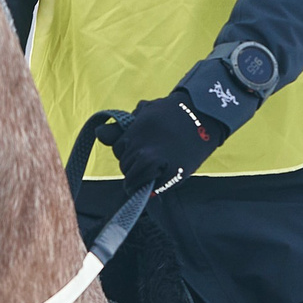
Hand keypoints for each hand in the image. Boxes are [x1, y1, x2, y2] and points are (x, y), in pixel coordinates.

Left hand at [109, 92, 224, 190]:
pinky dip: (149, 188)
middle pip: (124, 164)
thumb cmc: (175, 113)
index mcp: (134, 130)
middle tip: (148, 160)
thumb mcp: (146, 113)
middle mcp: (141, 146)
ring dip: (138, 178)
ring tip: (151, 173)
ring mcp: (155, 161)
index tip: (139, 150)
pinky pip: (149, 188)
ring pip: (132, 178)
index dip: (127, 150)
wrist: (204, 116)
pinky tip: (155, 182)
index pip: (118, 148)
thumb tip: (98, 133)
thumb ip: (121, 127)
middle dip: (132, 164)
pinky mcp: (171, 174)